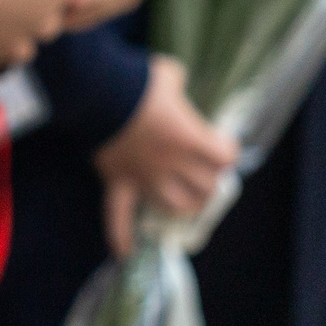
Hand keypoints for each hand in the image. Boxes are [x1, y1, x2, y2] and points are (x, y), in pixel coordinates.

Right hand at [92, 56, 235, 257]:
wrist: (97, 91)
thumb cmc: (137, 80)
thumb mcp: (169, 74)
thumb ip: (178, 85)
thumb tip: (175, 87)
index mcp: (190, 138)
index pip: (225, 157)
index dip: (227, 151)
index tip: (222, 144)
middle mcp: (173, 163)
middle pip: (206, 186)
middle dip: (211, 180)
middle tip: (207, 171)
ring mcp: (145, 176)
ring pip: (175, 205)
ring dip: (186, 205)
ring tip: (188, 201)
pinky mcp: (118, 181)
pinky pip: (118, 214)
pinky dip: (120, 234)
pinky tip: (125, 251)